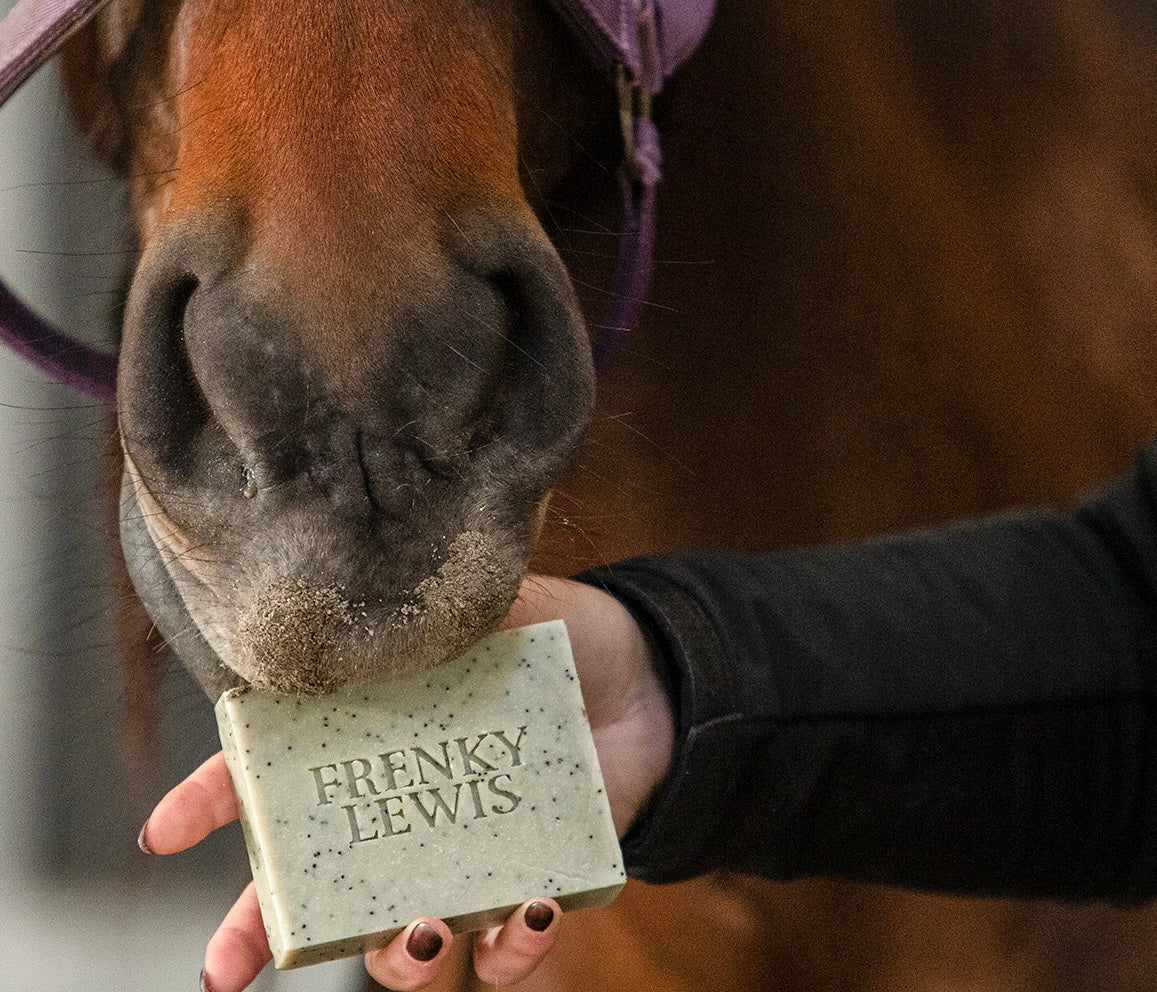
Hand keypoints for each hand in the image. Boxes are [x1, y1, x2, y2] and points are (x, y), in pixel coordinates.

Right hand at [138, 574, 674, 990]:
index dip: (213, 802)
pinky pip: (509, 944)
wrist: (650, 673)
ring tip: (424, 929)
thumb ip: (421, 620)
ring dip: (401, 955)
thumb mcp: (483, 612)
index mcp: (378, 742)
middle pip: (321, 885)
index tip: (162, 833)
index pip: (279, 775)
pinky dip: (514, 945)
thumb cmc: (554, 638)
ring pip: (405, 939)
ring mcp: (465, 853)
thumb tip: (353, 612)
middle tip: (224, 965)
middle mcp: (408, 808)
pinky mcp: (530, 879)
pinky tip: (532, 908)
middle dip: (263, 932)